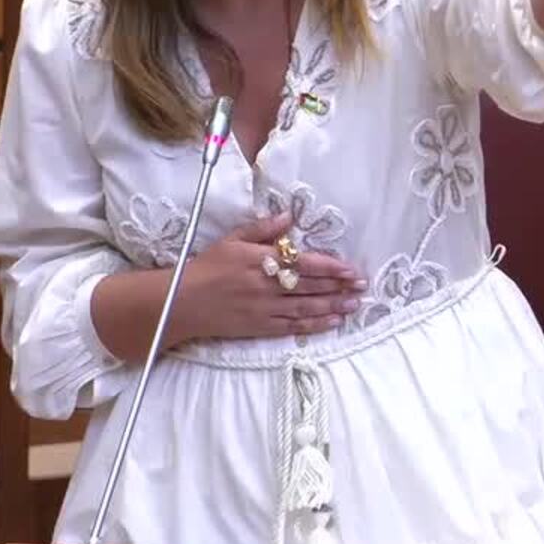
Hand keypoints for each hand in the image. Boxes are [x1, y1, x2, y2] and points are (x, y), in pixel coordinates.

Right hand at [176, 212, 366, 339]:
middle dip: (339, 286)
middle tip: (362, 286)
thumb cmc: (207, 268)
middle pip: (311, 286)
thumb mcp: (232, 240)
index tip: (350, 269)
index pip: (304, 263)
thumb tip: (288, 216)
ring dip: (334, 306)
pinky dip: (315, 325)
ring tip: (354, 304)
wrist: (182, 302)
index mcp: (261, 261)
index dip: (331, 267)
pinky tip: (333, 322)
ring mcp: (265, 309)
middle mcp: (267, 285)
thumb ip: (262, 229)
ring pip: (307, 308)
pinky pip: (294, 327)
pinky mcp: (261, 327)